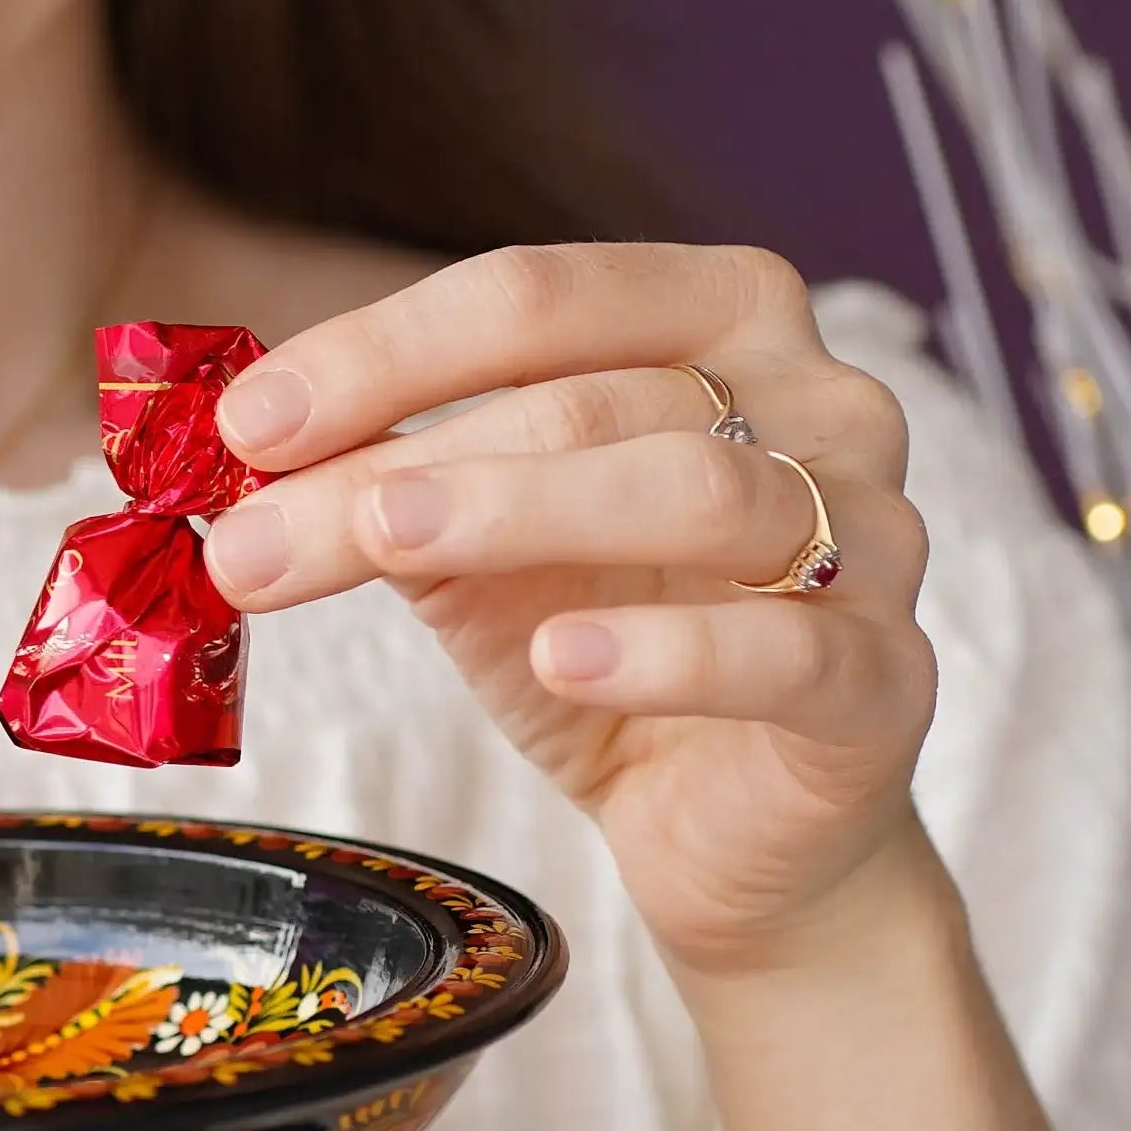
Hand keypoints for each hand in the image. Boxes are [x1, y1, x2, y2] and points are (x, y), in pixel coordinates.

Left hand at [205, 244, 940, 975]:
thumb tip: (244, 464)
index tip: (246, 428)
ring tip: (385, 545)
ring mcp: (873, 537)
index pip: (540, 297)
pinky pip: (785, 649)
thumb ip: (391, 491)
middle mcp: (822, 401)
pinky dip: (662, 650)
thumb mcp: (477, 554)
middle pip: (597, 396)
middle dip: (404, 463)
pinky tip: (559, 659)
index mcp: (720, 321)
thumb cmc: (612, 643)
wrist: (738, 833)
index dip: (381, 351)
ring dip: (518, 511)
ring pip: (700, 488)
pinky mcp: (885, 682)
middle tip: (255, 538)